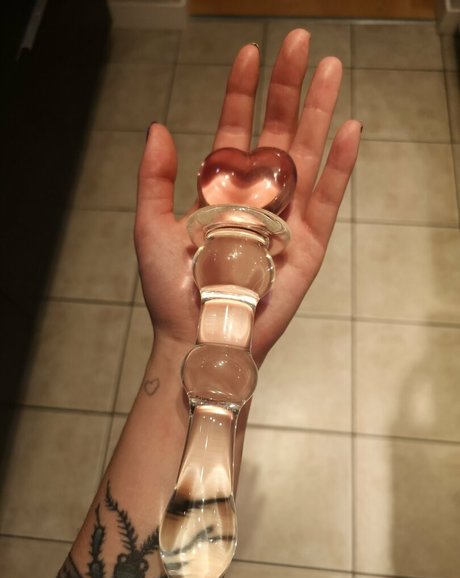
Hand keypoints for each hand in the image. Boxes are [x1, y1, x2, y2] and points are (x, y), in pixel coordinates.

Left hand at [135, 29, 360, 364]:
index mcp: (221, 190)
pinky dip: (341, 166)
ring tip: (330, 69)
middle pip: (276, 133)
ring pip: (306, 156)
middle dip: (286, 88)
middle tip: (297, 43)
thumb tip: (158, 127)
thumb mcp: (151, 227)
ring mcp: (286, 219)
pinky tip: (349, 129)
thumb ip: (155, 178)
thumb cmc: (172, 288)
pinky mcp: (309, 245)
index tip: (249, 54)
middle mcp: (257, 197)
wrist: (198, 334)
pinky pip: (327, 199)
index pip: (236, 130)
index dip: (242, 92)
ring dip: (319, 113)